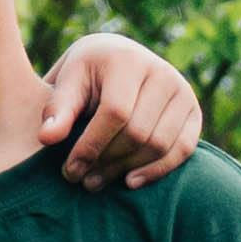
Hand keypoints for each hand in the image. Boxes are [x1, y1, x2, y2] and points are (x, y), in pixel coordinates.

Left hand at [41, 33, 204, 189]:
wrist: (117, 60)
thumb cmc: (86, 75)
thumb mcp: (67, 83)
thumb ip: (58, 110)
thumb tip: (47, 138)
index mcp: (127, 60)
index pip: (115, 113)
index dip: (91, 146)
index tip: (70, 170)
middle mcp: (161, 72)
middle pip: (138, 133)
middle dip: (107, 162)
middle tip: (83, 180)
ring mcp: (182, 91)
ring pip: (159, 145)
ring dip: (127, 169)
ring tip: (98, 181)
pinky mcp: (194, 110)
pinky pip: (183, 149)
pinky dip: (158, 170)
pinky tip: (130, 181)